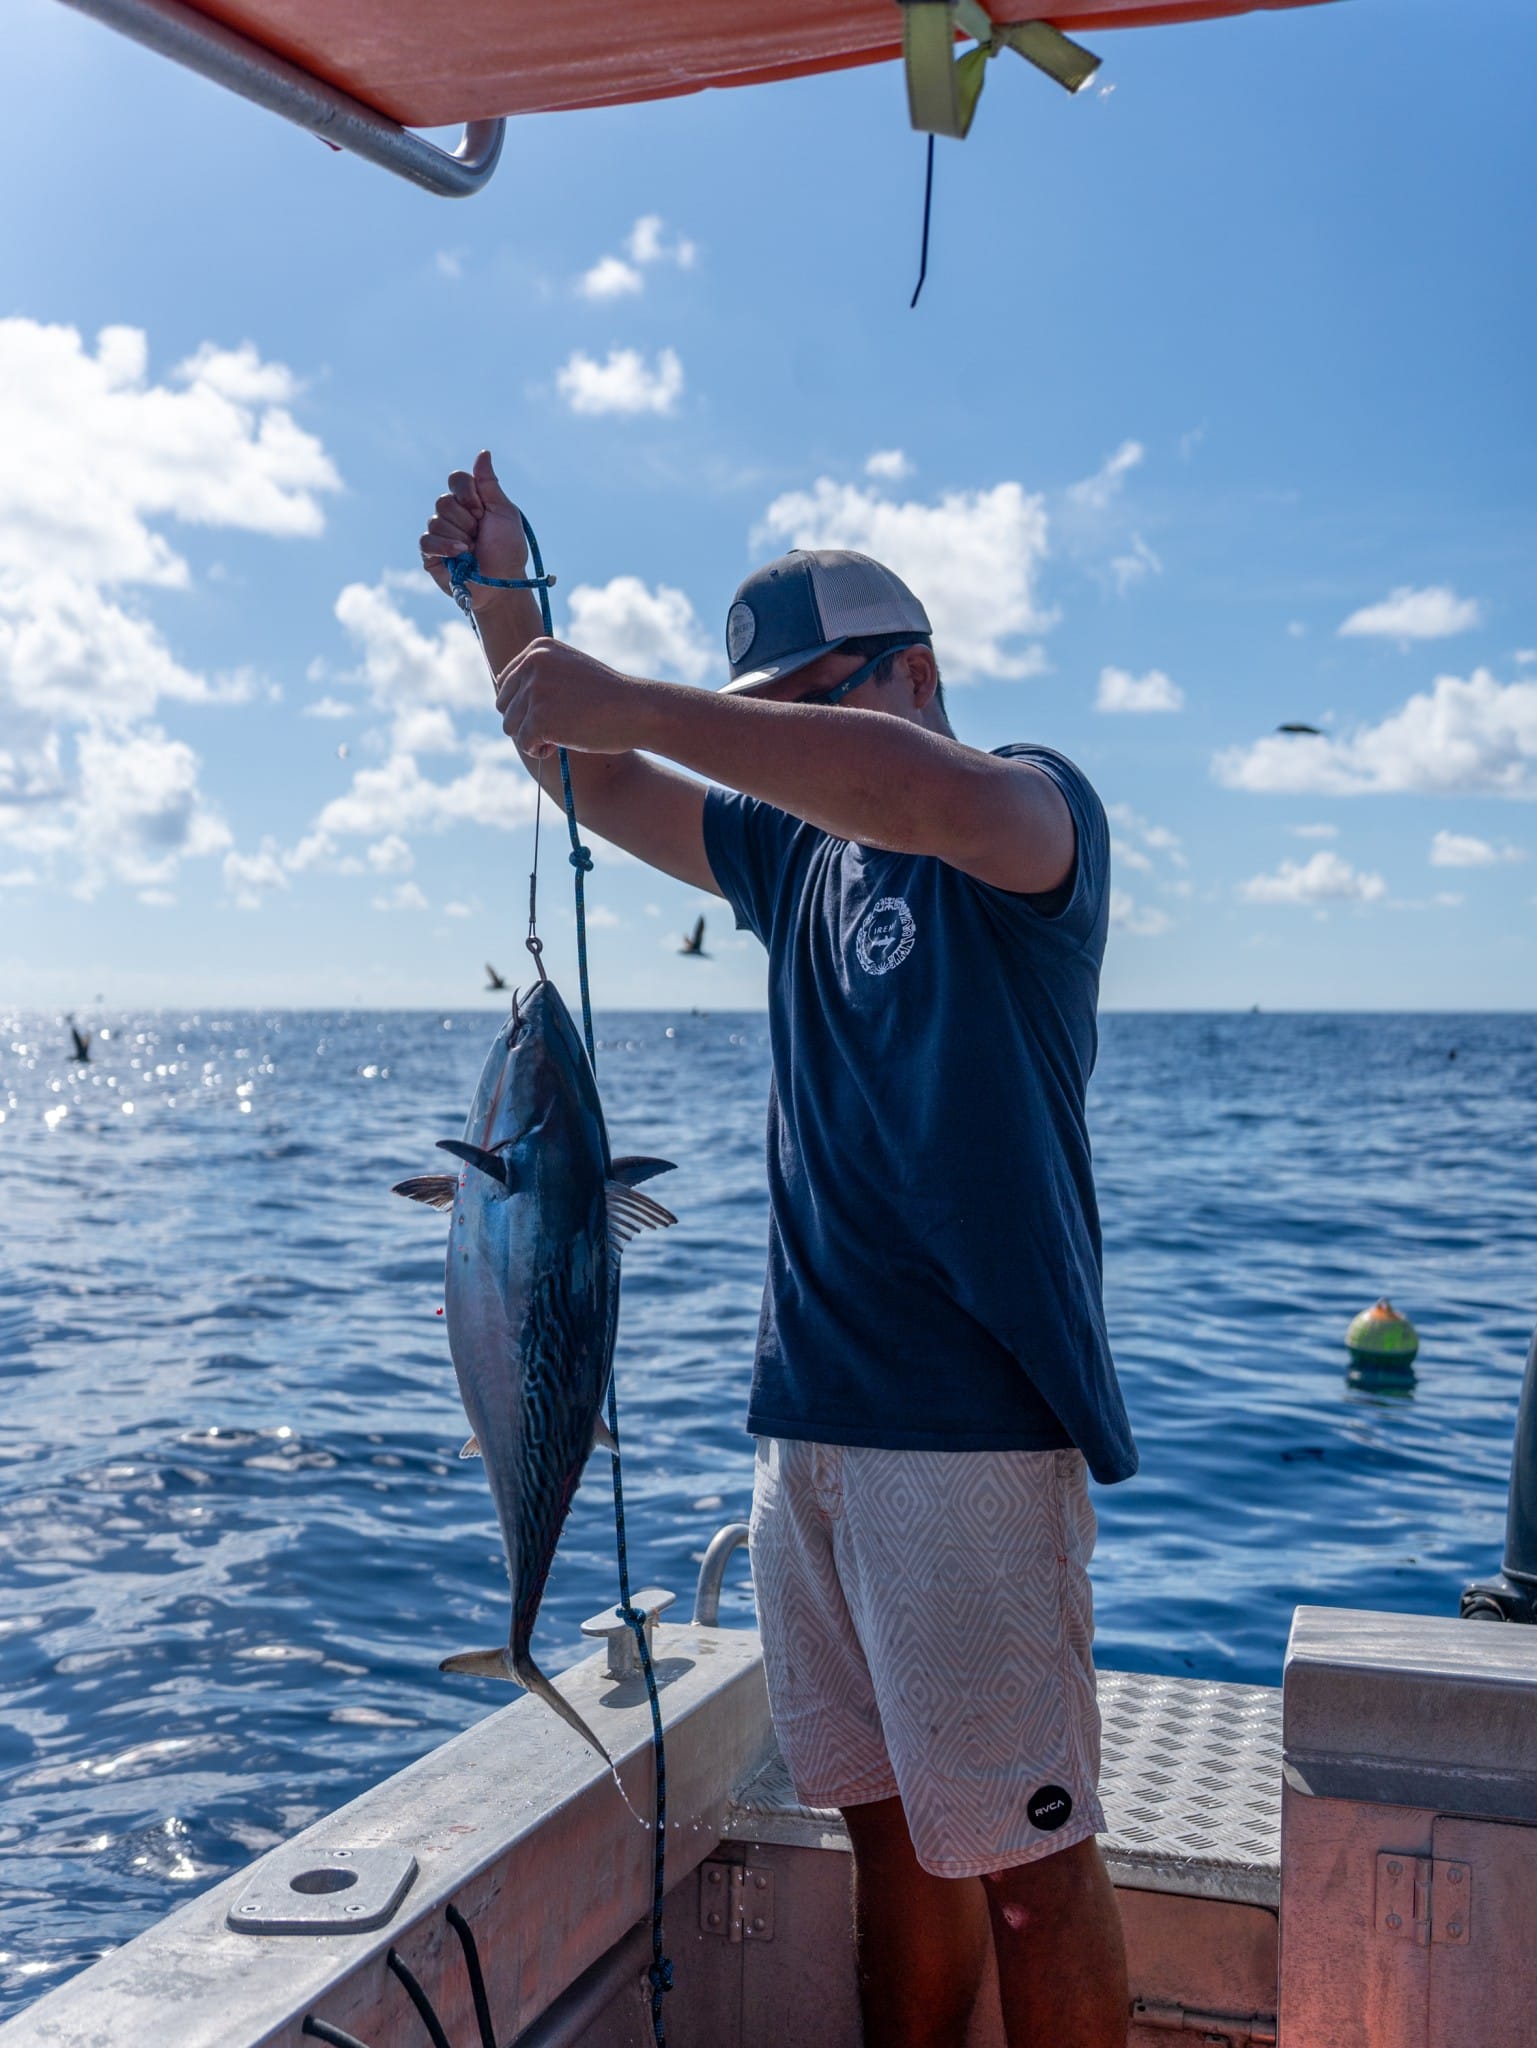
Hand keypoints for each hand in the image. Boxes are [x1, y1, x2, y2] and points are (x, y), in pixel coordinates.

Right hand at [419, 450, 528, 610]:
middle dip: (467, 521)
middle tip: (480, 535)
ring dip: (460, 537)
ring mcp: (439, 534)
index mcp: (469, 502)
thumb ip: (489, 484)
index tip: (483, 511)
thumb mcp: (503, 512)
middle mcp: (452, 515)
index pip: (457, 480)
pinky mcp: (430, 554)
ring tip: (473, 551)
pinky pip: (427, 541)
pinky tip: (461, 555)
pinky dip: (445, 547)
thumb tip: (483, 453)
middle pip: (445, 501)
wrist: (503, 584)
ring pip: (436, 521)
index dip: (469, 494)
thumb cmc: (508, 550)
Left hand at [495, 641, 650, 759]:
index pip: (505, 683)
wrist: (637, 710)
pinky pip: (524, 743)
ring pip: (510, 726)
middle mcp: (532, 664)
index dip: (524, 706)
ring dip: (531, 738)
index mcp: (538, 649)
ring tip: (558, 737)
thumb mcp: (571, 672)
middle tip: (554, 728)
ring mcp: (535, 690)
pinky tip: (560, 745)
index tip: (551, 713)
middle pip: (504, 705)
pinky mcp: (539, 717)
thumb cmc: (608, 697)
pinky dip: (538, 751)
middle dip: (524, 722)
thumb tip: (502, 691)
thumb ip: (541, 675)